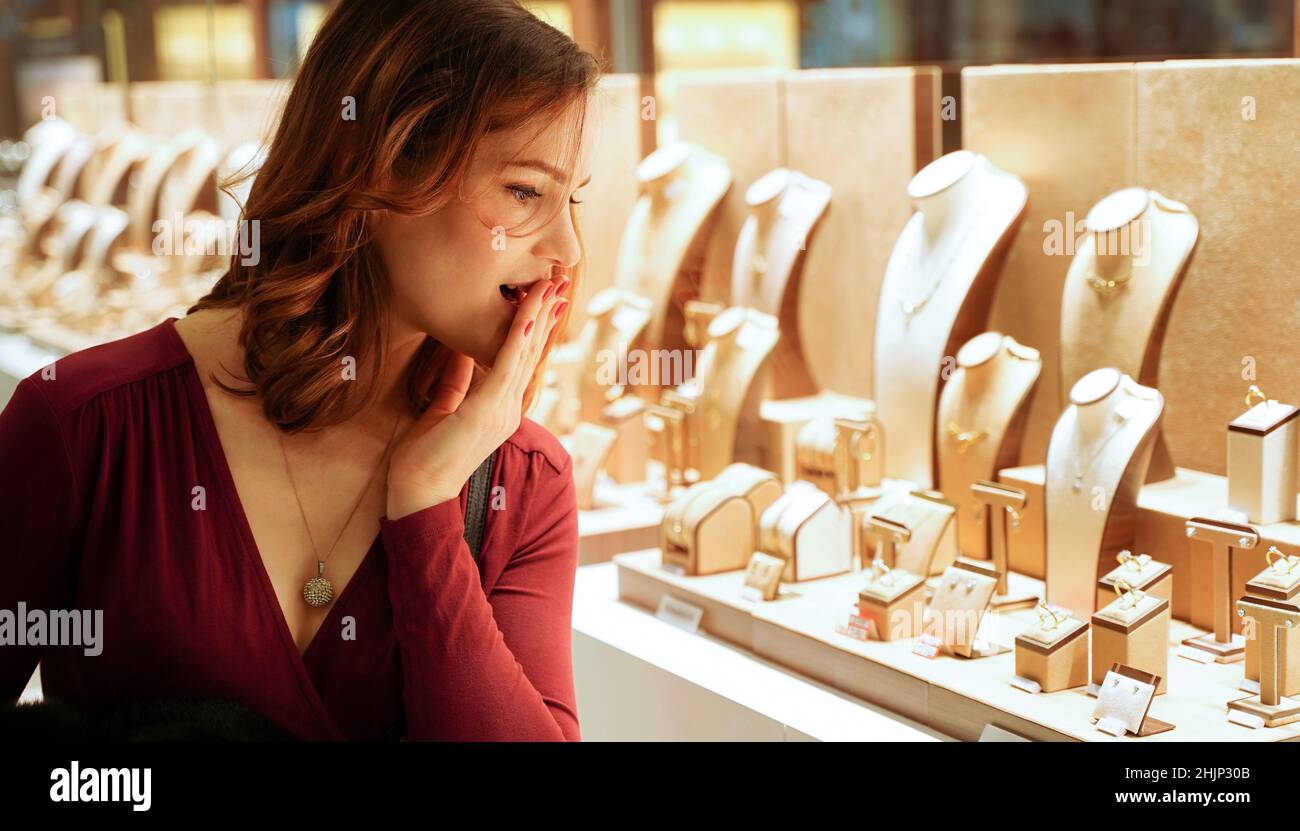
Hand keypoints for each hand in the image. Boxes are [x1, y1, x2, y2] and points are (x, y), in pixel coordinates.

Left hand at [386, 275, 568, 518]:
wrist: (418, 494)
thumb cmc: (425, 457)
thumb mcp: (442, 409)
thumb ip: (455, 382)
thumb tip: (459, 351)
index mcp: (501, 408)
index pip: (521, 359)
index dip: (534, 326)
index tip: (544, 297)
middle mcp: (509, 408)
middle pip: (531, 352)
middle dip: (546, 314)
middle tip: (560, 280)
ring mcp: (502, 411)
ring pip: (524, 354)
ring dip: (538, 317)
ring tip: (551, 286)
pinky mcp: (486, 412)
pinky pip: (505, 367)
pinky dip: (517, 339)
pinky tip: (527, 316)